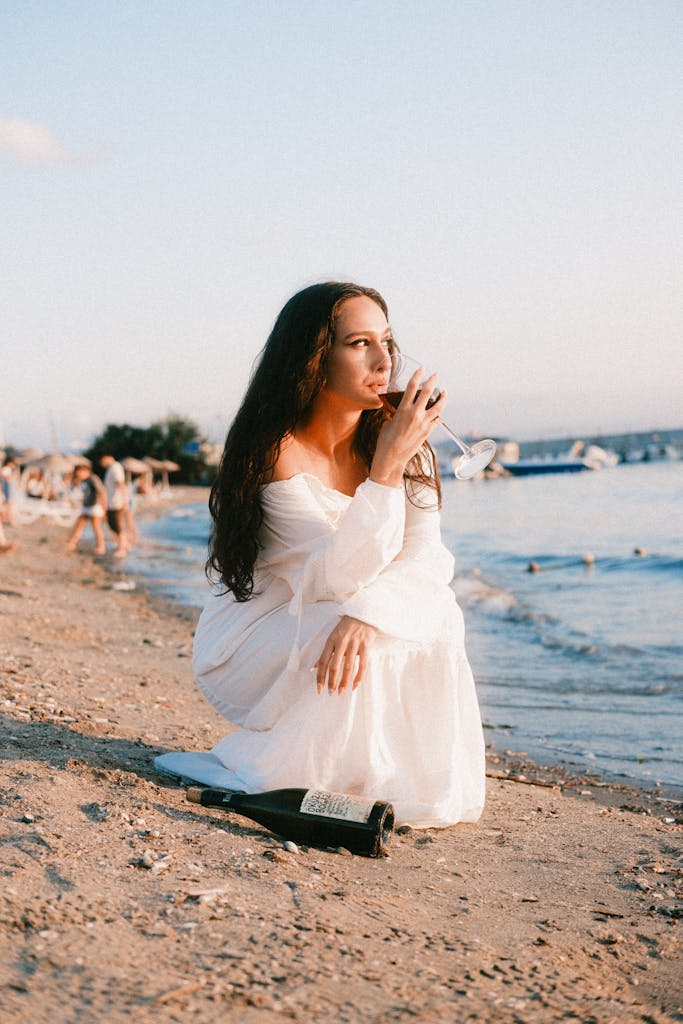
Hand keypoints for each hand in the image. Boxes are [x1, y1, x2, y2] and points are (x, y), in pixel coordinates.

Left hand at [315, 615, 377, 694]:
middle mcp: (342, 642)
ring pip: (348, 667)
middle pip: (334, 666)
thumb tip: (314, 667)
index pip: (323, 661)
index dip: (320, 676)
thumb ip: (326, 652)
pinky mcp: (366, 645)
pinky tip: (355, 685)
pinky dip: (359, 676)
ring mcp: (354, 643)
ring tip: (342, 691)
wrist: (364, 613)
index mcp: (331, 640)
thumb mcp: (333, 636)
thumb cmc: (347, 627)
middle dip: (332, 682)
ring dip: (344, 681)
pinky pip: (362, 664)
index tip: (319, 688)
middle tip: (331, 692)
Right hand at [371, 368, 446, 487]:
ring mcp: (423, 423)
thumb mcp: (388, 422)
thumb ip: (396, 413)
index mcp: (403, 409)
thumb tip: (398, 410)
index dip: (418, 376)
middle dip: (433, 381)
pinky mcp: (427, 432)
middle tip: (436, 375)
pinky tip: (438, 412)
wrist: (391, 457)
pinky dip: (437, 415)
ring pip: (438, 406)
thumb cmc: (386, 440)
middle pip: (427, 392)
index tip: (422, 369)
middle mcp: (415, 414)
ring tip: (445, 393)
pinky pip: (436, 420)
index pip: (412, 387)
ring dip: (443, 398)